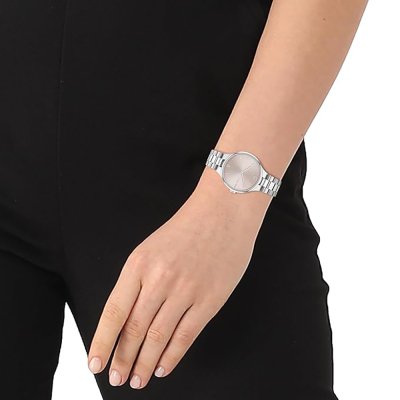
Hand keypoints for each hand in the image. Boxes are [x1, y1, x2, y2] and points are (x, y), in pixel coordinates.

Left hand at [87, 169, 270, 389]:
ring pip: (158, 337)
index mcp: (139, 264)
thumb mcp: (151, 248)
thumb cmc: (187, 228)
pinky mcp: (210, 299)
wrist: (223, 212)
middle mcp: (159, 279)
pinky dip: (172, 355)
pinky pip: (186, 335)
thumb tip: (126, 318)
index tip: (96, 364)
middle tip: (117, 378)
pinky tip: (163, 367)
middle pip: (135, 329)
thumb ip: (139, 281)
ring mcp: (186, 290)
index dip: (102, 342)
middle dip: (123, 359)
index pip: (114, 312)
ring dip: (145, 363)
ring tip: (137, 379)